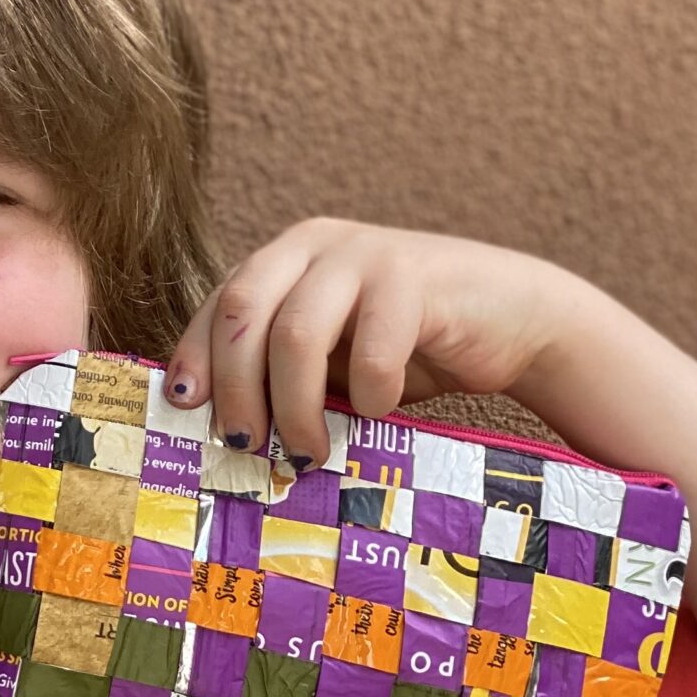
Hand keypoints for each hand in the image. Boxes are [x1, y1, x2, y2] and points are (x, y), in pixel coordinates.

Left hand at [165, 218, 578, 464]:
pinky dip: (369, 394)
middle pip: (243, 314)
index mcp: (283, 260)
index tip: (186, 411)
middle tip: (247, 445)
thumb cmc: (407, 350)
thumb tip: (216, 429)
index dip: (194, 358)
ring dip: (295, 407)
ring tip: (308, 451)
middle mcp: (315, 244)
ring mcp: (364, 253)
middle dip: (237, 390)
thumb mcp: (328, 361)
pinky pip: (371, 348)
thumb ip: (277, 373)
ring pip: (295, 334)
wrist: (510, 320)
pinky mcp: (415, 275)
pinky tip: (379, 410)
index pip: (217, 306)